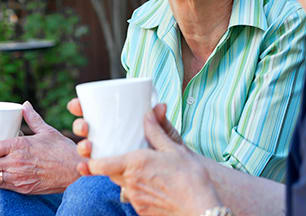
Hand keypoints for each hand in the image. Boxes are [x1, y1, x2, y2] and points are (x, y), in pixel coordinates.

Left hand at [0, 101, 81, 193]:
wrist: (75, 170)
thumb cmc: (63, 150)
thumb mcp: (48, 131)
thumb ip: (33, 118)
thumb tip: (25, 105)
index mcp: (19, 145)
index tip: (1, 146)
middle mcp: (15, 161)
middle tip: (4, 154)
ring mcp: (16, 177)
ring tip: (6, 164)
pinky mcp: (20, 188)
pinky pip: (2, 186)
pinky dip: (2, 180)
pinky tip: (9, 174)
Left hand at [87, 104, 220, 215]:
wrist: (199, 206)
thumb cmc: (189, 175)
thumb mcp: (174, 148)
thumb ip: (156, 131)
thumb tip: (148, 113)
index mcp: (135, 163)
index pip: (98, 165)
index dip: (91, 161)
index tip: (91, 154)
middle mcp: (130, 182)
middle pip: (110, 174)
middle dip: (114, 165)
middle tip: (128, 156)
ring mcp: (135, 199)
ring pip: (122, 185)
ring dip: (129, 177)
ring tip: (147, 170)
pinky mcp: (142, 211)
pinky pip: (134, 197)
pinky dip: (140, 189)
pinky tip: (156, 184)